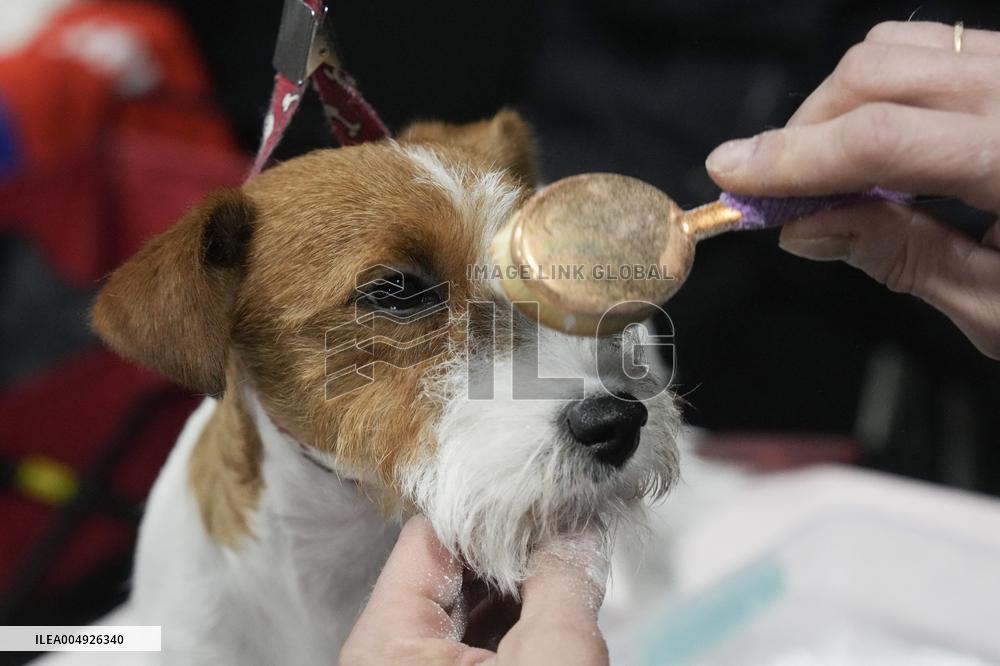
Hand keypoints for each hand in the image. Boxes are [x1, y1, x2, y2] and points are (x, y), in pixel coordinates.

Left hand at [339, 515, 609, 665]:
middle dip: (513, 549)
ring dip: (518, 584)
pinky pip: (476, 638)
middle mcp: (388, 656)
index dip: (492, 509)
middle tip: (565, 527)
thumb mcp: (553, 656)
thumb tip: (578, 529)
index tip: (541, 495)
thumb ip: (565, 578)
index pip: (431, 534)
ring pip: (466, 603)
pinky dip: (516, 620)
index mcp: (386, 643)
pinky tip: (554, 602)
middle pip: (449, 566)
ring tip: (566, 562)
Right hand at [705, 21, 999, 358]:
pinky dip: (881, 93)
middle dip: (806, 129)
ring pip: (901, 47)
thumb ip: (896, 255)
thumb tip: (806, 224)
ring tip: (825, 173)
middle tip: (773, 191)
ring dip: (839, 105)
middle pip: (879, 71)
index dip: (794, 157)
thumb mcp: (996, 306)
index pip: (886, 137)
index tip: (733, 174)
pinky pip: (935, 51)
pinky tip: (876, 149)